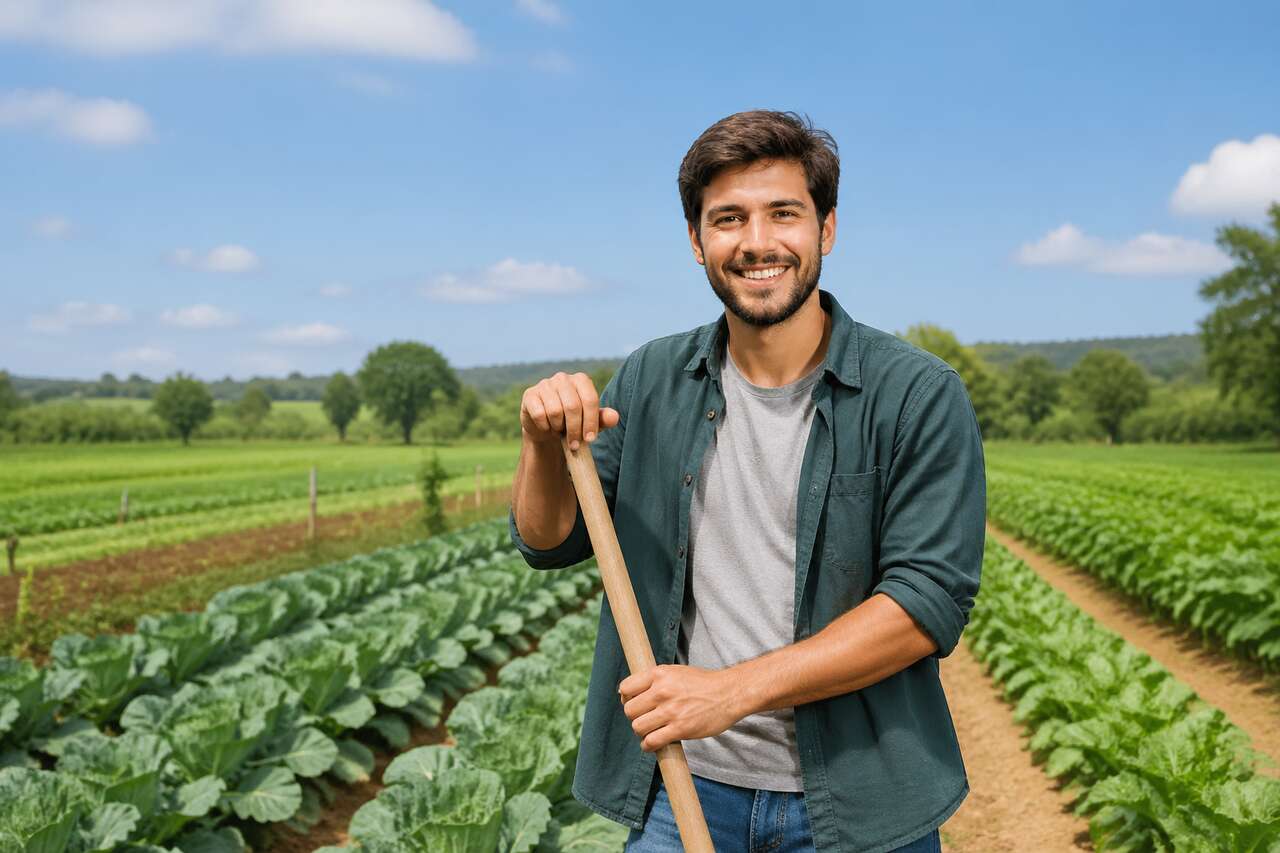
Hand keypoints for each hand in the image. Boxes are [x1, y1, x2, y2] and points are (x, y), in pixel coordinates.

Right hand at [520, 371, 619, 450]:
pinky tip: (547, 427)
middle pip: (573, 406)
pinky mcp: (530, 395)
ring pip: (555, 411)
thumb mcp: (590, 422)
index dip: (591, 422)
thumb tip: (614, 417)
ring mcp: (545, 385)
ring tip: (559, 431)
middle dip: (575, 430)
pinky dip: (545, 426)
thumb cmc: (572, 422)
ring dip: (558, 428)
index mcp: (581, 380)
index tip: (590, 439)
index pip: (590, 400)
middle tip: (575, 445)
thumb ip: (603, 418)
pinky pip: (539, 414)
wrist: (546, 427)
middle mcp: (563, 378)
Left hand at [619, 665, 742, 752]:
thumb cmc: (703, 683)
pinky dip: (648, 745)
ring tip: (651, 731)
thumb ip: (655, 680)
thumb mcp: (676, 672)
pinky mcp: (680, 729)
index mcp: (659, 674)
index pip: (626, 688)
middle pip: (629, 710)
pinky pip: (652, 741)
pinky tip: (654, 743)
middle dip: (635, 717)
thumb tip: (630, 694)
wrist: (729, 693)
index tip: (634, 704)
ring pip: (638, 727)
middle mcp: (662, 691)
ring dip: (642, 732)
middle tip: (645, 719)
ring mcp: (671, 711)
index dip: (626, 698)